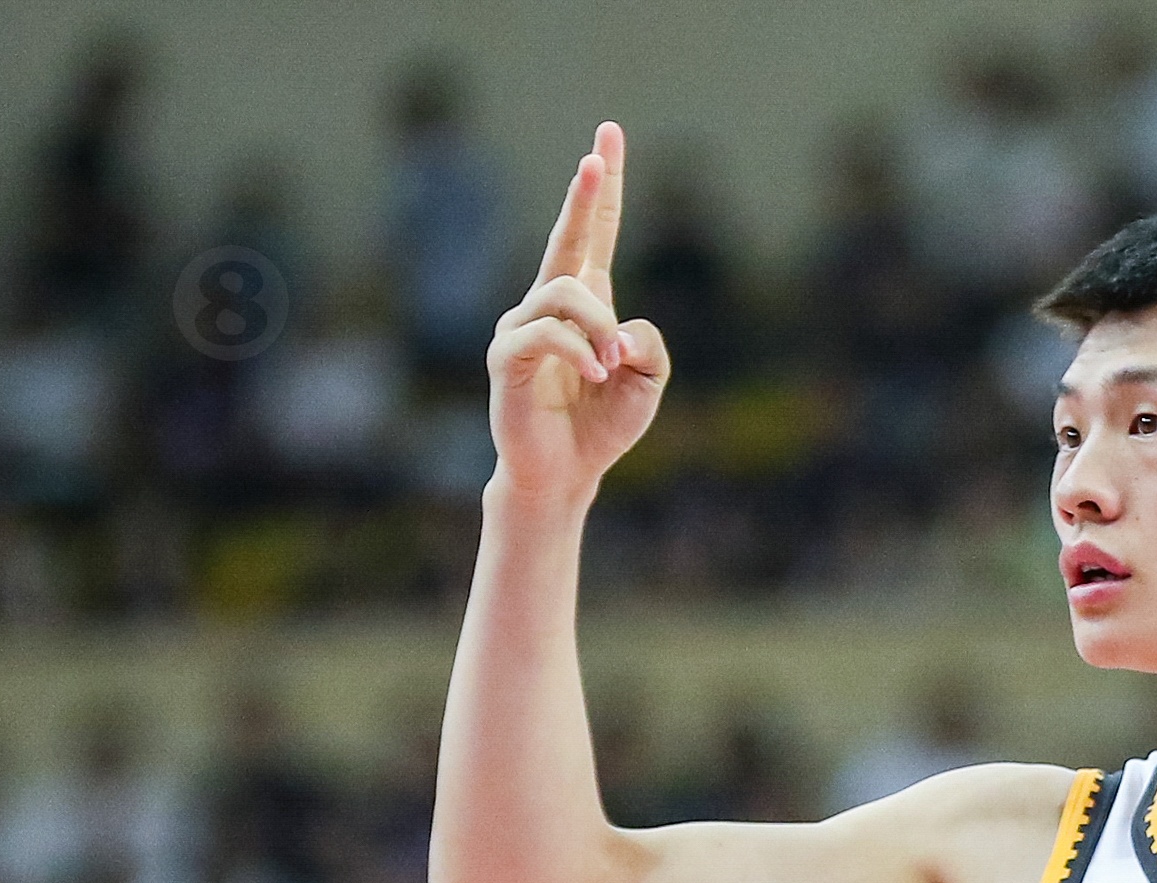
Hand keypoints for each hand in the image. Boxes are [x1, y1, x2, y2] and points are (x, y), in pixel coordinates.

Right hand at [486, 120, 669, 503]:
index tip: (607, 136)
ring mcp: (524, 326)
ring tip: (612, 366)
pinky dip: (578, 350)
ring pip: (566, 292)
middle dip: (583, 195)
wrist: (565, 473)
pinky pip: (545, 333)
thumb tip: (620, 329)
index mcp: (588, 303)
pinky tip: (598, 375)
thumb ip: (649, 344)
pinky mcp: (508, 356)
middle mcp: (550, 304)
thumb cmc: (603, 424)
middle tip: (594, 156)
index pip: (597, 233)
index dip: (602, 188)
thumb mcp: (648, 381)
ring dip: (599, 327)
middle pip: (569, 238)